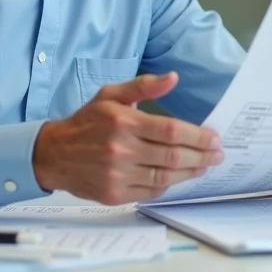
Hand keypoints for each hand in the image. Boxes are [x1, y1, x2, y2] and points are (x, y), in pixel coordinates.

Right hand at [32, 72, 223, 203]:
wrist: (54, 154)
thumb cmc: (86, 122)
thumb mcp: (111, 95)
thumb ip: (144, 86)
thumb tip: (173, 78)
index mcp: (123, 122)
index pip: (171, 130)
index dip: (198, 136)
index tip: (214, 138)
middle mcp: (121, 149)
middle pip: (173, 156)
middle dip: (201, 156)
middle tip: (217, 154)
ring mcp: (117, 174)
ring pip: (165, 176)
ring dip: (190, 172)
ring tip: (204, 166)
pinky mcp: (114, 194)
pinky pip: (150, 191)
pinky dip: (168, 184)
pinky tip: (178, 176)